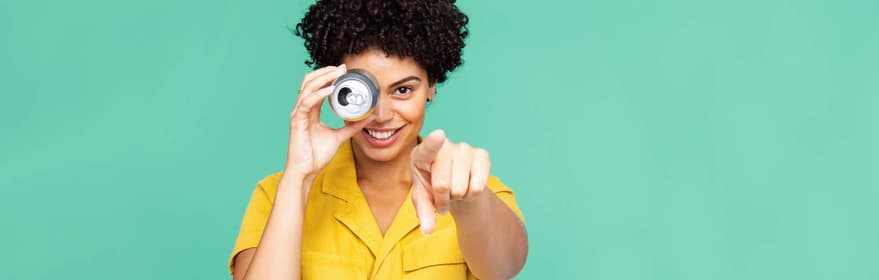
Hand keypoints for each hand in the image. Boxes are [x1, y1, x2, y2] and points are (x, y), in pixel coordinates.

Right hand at [285, 64, 373, 181]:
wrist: (306, 171)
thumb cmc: (316, 155)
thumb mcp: (338, 137)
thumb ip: (351, 127)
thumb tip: (368, 118)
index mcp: (310, 111)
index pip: (316, 87)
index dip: (327, 76)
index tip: (342, 71)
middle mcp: (302, 109)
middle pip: (309, 82)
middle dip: (325, 72)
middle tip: (341, 68)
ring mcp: (298, 114)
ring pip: (307, 88)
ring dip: (323, 79)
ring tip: (336, 74)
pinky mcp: (297, 121)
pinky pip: (306, 103)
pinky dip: (318, 94)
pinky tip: (329, 90)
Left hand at [410, 129, 491, 234]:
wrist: (455, 187)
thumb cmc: (434, 190)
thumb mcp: (424, 201)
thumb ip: (424, 214)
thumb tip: (428, 230)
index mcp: (421, 154)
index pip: (427, 148)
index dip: (433, 142)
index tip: (440, 135)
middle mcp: (444, 146)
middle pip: (442, 184)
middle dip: (442, 199)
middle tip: (442, 198)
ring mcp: (464, 148)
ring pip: (461, 187)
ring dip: (457, 198)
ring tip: (455, 192)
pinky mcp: (482, 154)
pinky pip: (479, 185)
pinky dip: (473, 193)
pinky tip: (469, 186)